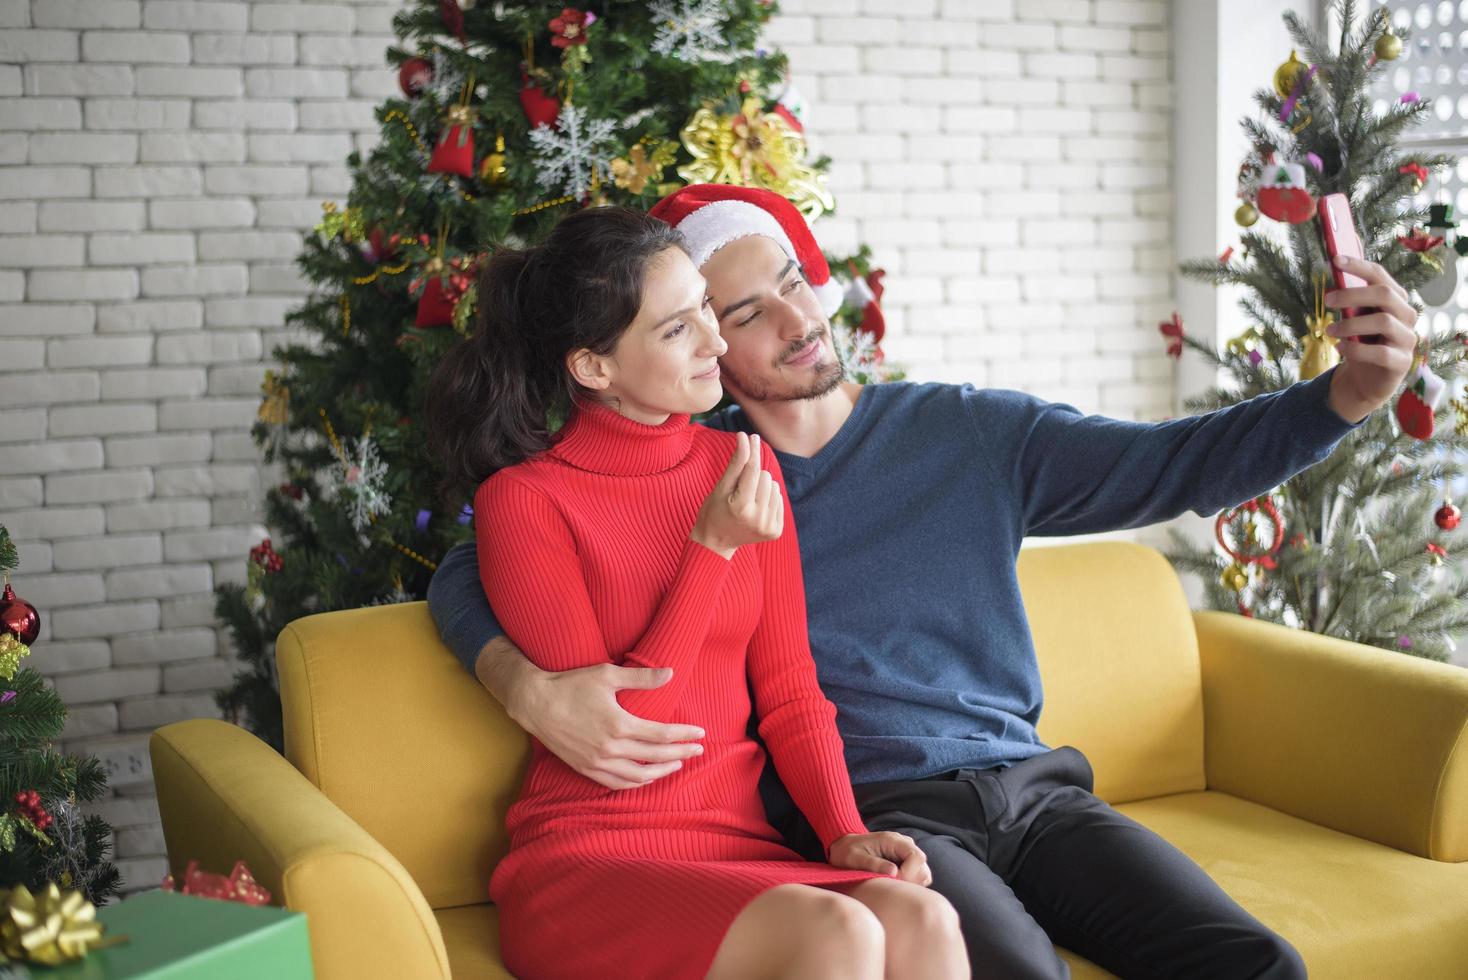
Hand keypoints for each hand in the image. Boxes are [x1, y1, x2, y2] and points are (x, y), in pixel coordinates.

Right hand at [513, 661, 704, 789]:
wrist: (535, 703)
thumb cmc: (571, 684)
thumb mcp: (607, 675)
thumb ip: (641, 678)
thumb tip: (670, 673)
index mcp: (619, 724)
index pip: (661, 734)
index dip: (684, 735)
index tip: (700, 733)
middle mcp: (610, 748)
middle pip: (655, 756)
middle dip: (681, 754)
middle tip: (698, 750)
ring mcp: (597, 762)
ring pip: (638, 776)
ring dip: (662, 771)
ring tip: (677, 764)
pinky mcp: (585, 768)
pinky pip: (617, 783)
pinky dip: (636, 783)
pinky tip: (647, 776)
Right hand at [690, 431, 783, 558]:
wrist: (715, 544)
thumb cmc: (713, 512)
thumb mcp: (720, 487)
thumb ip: (735, 463)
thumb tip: (744, 437)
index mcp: (741, 507)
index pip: (752, 470)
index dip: (751, 450)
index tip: (750, 436)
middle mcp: (758, 519)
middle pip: (765, 476)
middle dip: (752, 476)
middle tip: (738, 490)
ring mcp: (769, 527)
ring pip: (773, 486)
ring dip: (761, 487)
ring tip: (746, 500)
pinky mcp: (776, 531)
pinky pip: (778, 499)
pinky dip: (767, 498)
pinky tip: (754, 508)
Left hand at [828, 831, 932, 885]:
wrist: (844, 845)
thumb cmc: (847, 851)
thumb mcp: (855, 857)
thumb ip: (874, 864)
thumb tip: (894, 872)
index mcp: (894, 840)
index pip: (917, 857)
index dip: (909, 873)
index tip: (893, 881)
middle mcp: (904, 845)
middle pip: (922, 867)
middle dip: (910, 881)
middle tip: (890, 886)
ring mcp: (906, 854)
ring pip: (922, 873)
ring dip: (910, 884)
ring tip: (891, 885)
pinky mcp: (905, 863)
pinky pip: (916, 877)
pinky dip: (909, 884)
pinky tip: (892, 885)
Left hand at [1322, 254, 1418, 423]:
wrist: (1366, 380)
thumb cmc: (1360, 343)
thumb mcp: (1352, 320)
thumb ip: (1348, 304)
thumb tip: (1331, 284)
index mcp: (1394, 299)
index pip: (1380, 275)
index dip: (1358, 266)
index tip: (1334, 259)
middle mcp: (1406, 315)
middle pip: (1384, 294)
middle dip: (1352, 294)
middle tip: (1327, 300)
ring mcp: (1407, 339)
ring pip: (1383, 322)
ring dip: (1350, 324)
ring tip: (1329, 330)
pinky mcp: (1401, 362)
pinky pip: (1381, 353)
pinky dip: (1356, 349)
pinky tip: (1340, 348)